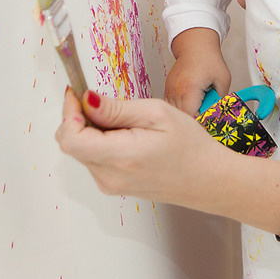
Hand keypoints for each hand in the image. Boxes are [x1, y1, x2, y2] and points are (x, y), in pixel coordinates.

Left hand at [55, 88, 224, 204]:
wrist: (210, 180)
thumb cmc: (191, 147)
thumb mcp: (156, 114)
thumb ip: (116, 109)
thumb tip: (86, 100)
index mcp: (120, 157)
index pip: (70, 138)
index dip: (68, 112)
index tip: (78, 92)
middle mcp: (109, 177)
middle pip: (72, 144)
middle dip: (78, 118)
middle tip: (101, 100)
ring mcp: (111, 185)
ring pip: (81, 151)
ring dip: (90, 130)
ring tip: (123, 119)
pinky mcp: (115, 186)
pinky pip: (94, 160)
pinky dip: (99, 142)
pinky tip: (125, 133)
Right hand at [165, 28, 231, 114]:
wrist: (195, 45)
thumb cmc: (209, 59)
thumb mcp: (223, 80)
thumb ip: (221, 100)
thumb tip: (219, 114)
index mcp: (190, 89)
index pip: (191, 118)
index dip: (200, 124)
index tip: (209, 122)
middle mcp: (176, 91)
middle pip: (181, 118)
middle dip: (194, 120)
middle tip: (205, 115)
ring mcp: (169, 90)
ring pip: (175, 114)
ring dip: (187, 114)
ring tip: (199, 108)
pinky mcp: (167, 89)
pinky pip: (171, 106)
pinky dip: (180, 109)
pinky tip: (191, 104)